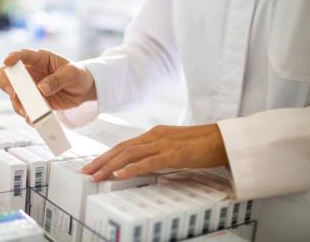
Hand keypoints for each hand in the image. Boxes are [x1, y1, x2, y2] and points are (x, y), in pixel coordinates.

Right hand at [0, 49, 96, 119]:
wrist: (84, 89)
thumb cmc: (77, 74)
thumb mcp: (72, 74)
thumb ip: (57, 80)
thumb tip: (41, 89)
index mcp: (39, 59)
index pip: (22, 55)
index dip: (13, 57)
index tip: (7, 61)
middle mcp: (30, 73)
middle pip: (8, 75)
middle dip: (6, 83)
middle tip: (13, 92)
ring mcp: (30, 88)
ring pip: (15, 96)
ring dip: (18, 104)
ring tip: (27, 112)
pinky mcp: (35, 102)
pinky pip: (26, 109)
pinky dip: (28, 115)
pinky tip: (33, 120)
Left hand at [82, 124, 228, 181]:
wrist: (224, 139)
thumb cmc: (201, 144)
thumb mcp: (174, 147)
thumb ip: (158, 152)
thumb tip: (142, 165)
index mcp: (154, 134)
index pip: (124, 145)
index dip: (106, 155)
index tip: (93, 164)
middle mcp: (154, 136)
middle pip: (121, 148)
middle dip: (101, 160)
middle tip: (86, 172)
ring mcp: (163, 144)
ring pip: (129, 154)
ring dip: (110, 166)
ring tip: (96, 176)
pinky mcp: (173, 154)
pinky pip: (148, 162)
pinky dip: (131, 169)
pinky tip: (119, 175)